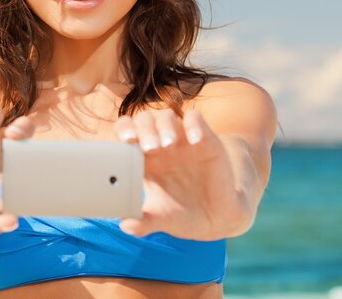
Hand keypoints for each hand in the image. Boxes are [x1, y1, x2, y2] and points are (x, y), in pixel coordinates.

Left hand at [114, 108, 247, 239]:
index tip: (125, 142)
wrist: (218, 219)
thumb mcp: (163, 218)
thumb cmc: (183, 214)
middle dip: (144, 129)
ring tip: (168, 144)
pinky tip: (195, 141)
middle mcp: (160, 145)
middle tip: (150, 149)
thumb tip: (126, 226)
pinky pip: (196, 119)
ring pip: (166, 116)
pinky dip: (194, 124)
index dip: (124, 131)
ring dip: (164, 126)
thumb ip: (144, 221)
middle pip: (144, 120)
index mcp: (145, 160)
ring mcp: (182, 140)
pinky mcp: (204, 138)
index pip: (127, 133)